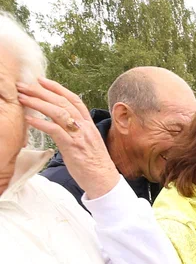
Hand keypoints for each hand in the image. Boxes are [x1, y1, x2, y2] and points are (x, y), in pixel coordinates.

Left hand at [18, 77, 119, 199]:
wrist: (105, 182)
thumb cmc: (94, 165)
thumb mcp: (87, 143)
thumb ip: (75, 132)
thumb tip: (59, 125)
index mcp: (89, 125)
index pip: (74, 100)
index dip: (57, 88)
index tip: (42, 80)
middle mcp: (85, 127)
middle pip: (63, 102)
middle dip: (42, 91)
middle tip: (24, 85)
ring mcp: (80, 136)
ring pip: (59, 112)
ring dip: (38, 103)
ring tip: (22, 98)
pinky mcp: (73, 147)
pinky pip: (55, 130)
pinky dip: (41, 123)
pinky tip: (30, 119)